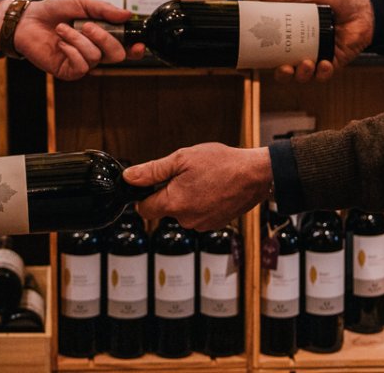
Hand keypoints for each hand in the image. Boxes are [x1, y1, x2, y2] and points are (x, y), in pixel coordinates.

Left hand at [5, 0, 142, 79]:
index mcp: (102, 35)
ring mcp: (82, 62)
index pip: (125, 47)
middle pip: (116, 55)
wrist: (28, 19)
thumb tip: (127, 14)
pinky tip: (61, 42)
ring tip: (63, 28)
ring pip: (96, 57)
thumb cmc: (54, 10)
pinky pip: (81, 66)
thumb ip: (104, 9)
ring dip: (78, 39)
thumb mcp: (82, 2)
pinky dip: (71, 50)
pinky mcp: (68, 71)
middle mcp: (95, 50)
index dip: (136, 49)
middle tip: (86, 25)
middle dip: (105, 38)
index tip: (139, 44)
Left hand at [123, 143, 271, 230]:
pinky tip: (212, 189)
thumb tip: (129, 177)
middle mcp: (186, 219)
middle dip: (170, 193)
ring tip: (203, 181)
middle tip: (187, 175)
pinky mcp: (214, 224)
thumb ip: (152, 171)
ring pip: (183, 212)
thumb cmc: (221, 164)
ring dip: (187, 198)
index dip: (145, 195)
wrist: (255, 175)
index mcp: (174, 203)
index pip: (144, 209)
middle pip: (165, 209)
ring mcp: (201, 225)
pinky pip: (198, 215)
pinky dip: (201, 203)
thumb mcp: (182, 159)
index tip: (153, 183)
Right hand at [255, 0, 372, 80]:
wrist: (363, 9)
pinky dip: (323, 72)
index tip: (262, 56)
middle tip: (285, 68)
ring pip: (306, 76)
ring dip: (303, 74)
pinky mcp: (335, 63)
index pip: (276, 51)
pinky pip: (325, 74)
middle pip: (289, 70)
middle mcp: (305, 49)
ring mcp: (319, 57)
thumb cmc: (335, 2)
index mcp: (295, 36)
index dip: (267, 58)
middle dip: (284, 74)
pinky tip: (325, 63)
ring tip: (307, 63)